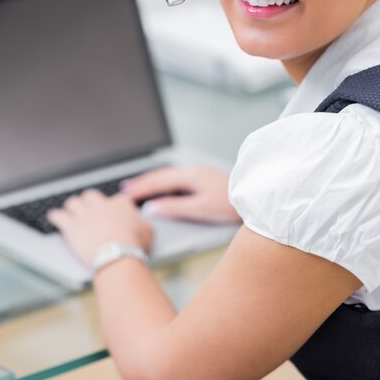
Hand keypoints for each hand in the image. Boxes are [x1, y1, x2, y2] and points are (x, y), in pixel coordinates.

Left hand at [47, 189, 152, 266]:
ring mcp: (85, 214)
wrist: (118, 255)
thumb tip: (141, 222)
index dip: (112, 207)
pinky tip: (53, 217)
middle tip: (87, 207)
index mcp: (120, 203)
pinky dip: (55, 216)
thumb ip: (141, 222)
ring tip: (70, 210)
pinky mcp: (72, 226)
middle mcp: (101, 205)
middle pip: (90, 195)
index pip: (115, 199)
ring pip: (73, 202)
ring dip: (72, 206)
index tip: (111, 213)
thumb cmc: (134, 246)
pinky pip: (59, 215)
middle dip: (88, 201)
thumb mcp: (148, 231)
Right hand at [121, 165, 241, 223]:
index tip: (126, 194)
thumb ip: (174, 207)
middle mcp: (193, 171)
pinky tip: (162, 187)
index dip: (141, 188)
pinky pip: (177, 178)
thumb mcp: (199, 208)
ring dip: (152, 180)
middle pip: (162, 175)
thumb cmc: (229, 204)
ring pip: (169, 175)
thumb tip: (151, 208)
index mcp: (190, 175)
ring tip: (138, 186)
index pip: (159, 181)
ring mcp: (199, 173)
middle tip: (126, 188)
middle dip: (143, 181)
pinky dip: (164, 182)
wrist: (253, 197)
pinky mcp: (204, 178)